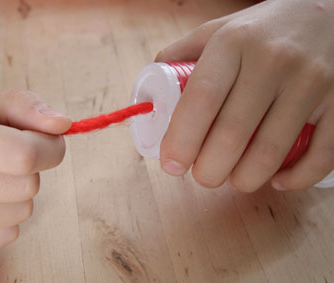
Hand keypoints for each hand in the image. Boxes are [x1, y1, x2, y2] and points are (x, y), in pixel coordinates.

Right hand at [0, 88, 70, 259]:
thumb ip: (24, 106)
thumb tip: (62, 125)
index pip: (23, 155)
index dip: (50, 147)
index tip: (47, 140)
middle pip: (28, 186)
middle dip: (29, 169)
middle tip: (5, 157)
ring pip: (22, 212)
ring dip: (17, 193)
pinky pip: (9, 234)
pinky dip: (5, 217)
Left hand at [156, 0, 333, 191]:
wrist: (329, 13)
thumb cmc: (263, 30)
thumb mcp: (219, 30)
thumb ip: (181, 56)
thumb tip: (150, 97)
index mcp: (233, 43)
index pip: (200, 100)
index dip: (181, 141)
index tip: (172, 164)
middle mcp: (273, 60)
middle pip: (232, 135)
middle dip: (208, 171)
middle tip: (202, 176)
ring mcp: (312, 81)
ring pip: (271, 153)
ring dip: (244, 180)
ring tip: (232, 178)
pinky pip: (320, 156)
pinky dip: (295, 179)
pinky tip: (277, 180)